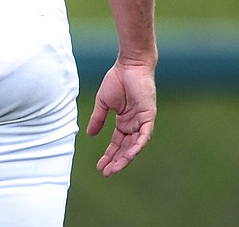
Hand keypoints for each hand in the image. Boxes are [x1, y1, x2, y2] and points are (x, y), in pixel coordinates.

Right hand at [86, 57, 156, 175]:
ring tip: (115, 168)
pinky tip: (130, 155)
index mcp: (125, 122)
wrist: (129, 66)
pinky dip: (138, 145)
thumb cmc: (117, 80)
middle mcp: (135, 124)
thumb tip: (90, 135)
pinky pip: (144, 135)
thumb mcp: (103, 103)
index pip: (118, 143)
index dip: (109, 155)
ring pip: (135, 145)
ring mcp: (143, 121)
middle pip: (126, 148)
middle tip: (106, 172)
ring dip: (125, 157)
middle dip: (116, 161)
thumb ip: (98, 119)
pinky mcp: (149, 116)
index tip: (100, 167)